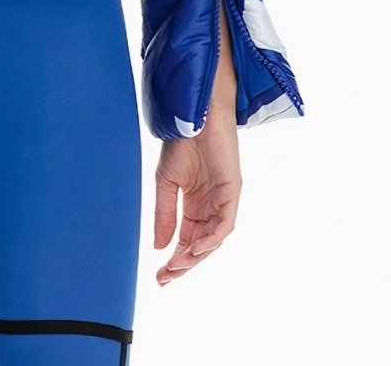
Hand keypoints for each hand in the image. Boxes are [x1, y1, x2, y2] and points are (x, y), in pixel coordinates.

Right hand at [153, 0, 241, 284]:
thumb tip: (159, 247)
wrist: (195, 111)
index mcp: (194, 201)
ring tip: (179, 267)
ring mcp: (222, 198)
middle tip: (167, 279)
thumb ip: (165, 214)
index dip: (174, 259)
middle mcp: (210, 204)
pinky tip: (196, 246)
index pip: (186, 238)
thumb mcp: (165, 181)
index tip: (158, 277)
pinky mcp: (232, 189)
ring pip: (214, 238)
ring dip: (197, 255)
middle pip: (200, 244)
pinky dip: (212, 237)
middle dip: (185, 264)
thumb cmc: (182, 139)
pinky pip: (225, 222)